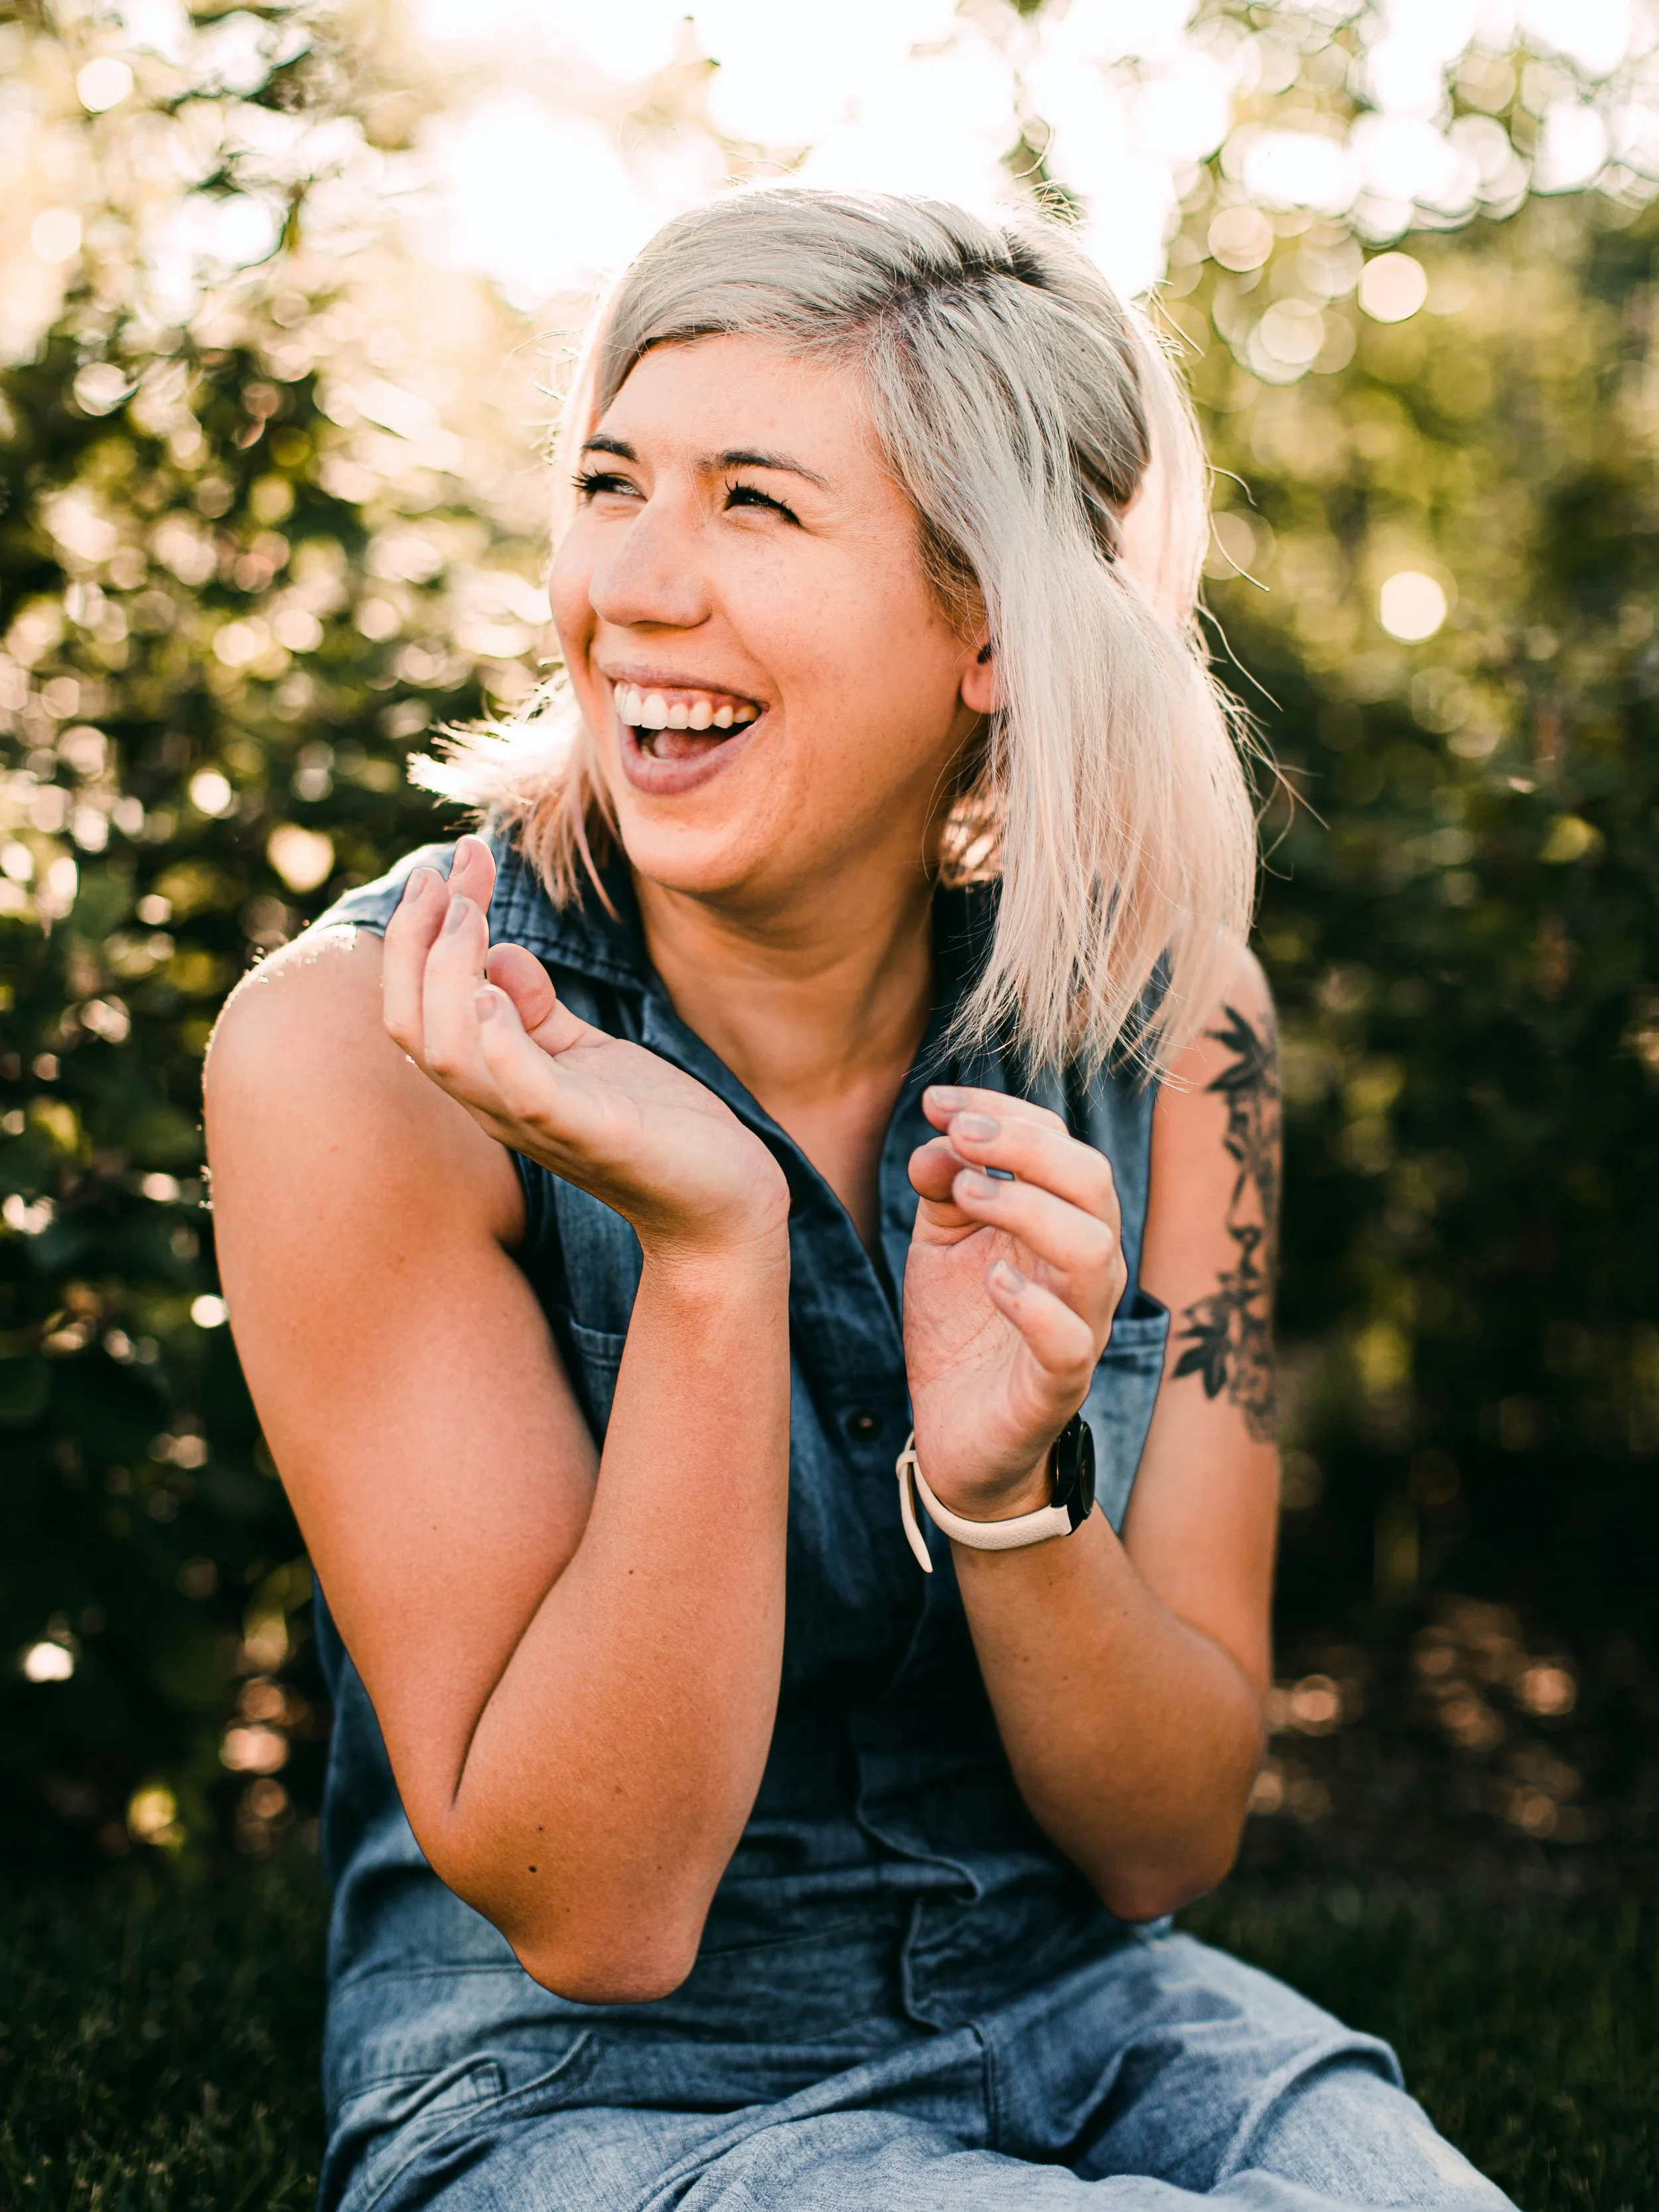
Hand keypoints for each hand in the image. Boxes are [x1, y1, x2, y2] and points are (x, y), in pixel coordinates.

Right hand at [382, 836, 789, 1260]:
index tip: (455, 861)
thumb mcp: (586, 1053)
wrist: (722, 1198)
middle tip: (450, 869)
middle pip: (411, 1023)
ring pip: (447, 1053)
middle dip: (417, 939)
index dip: (420, 930)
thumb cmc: (653, 1124)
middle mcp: (496, 1104)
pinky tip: (496, 987)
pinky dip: (499, 1041)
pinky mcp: (591, 1132)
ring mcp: (538, 1122)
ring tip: (472, 913)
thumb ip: (536, 1009)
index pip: (417, 1003)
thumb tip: (496, 953)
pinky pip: (523, 1090)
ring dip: (449, 973)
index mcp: (491, 1079)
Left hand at [903, 1086, 1126, 1518]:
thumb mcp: (941, 1245)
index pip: (1058, 1142)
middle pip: (1092, 1181)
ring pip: (1095, 1250)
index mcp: (1061, 1222)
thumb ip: (942, 1187)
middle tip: (958, 1136)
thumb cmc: (961, 1330)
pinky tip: (993, 1282)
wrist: (959, 1437)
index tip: (936, 1102)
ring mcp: (1080, 1325)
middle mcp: (1085, 1268)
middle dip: (1025, 1145)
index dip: (1001, 1110)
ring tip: (965, 1196)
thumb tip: (936, 1139)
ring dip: (1028, 1208)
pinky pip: (1069, 1342)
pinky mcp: (1056, 1387)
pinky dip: (1034, 1305)